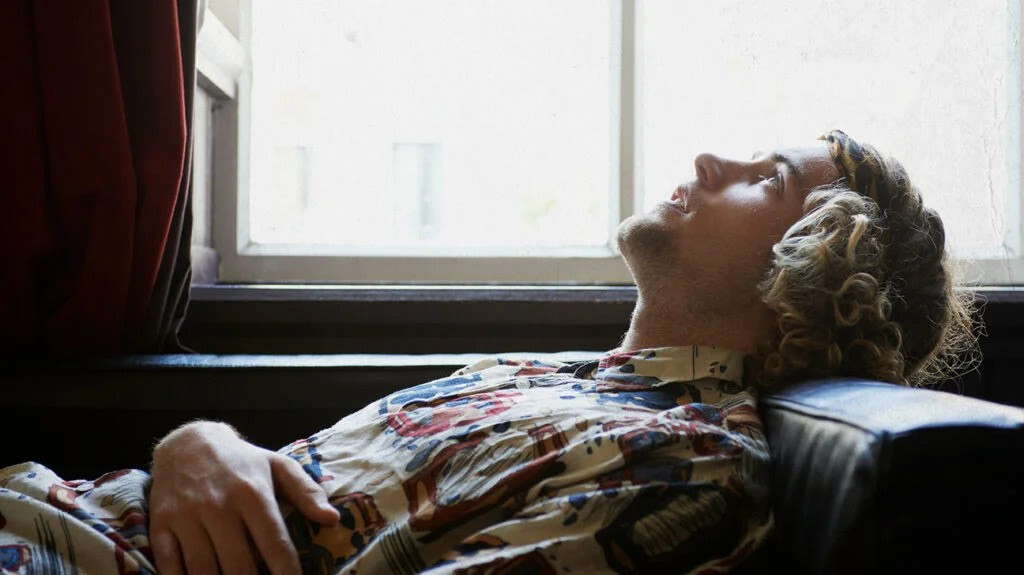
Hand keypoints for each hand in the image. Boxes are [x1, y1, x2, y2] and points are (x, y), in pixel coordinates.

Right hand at [148, 421, 339, 573]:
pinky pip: (170, 564)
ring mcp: (186, 516)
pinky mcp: (162, 523)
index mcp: (252, 493)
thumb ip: (306, 491)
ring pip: (203, 570)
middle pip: (238, 564)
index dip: (286, 571)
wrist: (188, 443)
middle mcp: (218, 506)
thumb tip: (332, 518)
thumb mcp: (278, 465)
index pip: (274, 542)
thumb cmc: (241, 461)